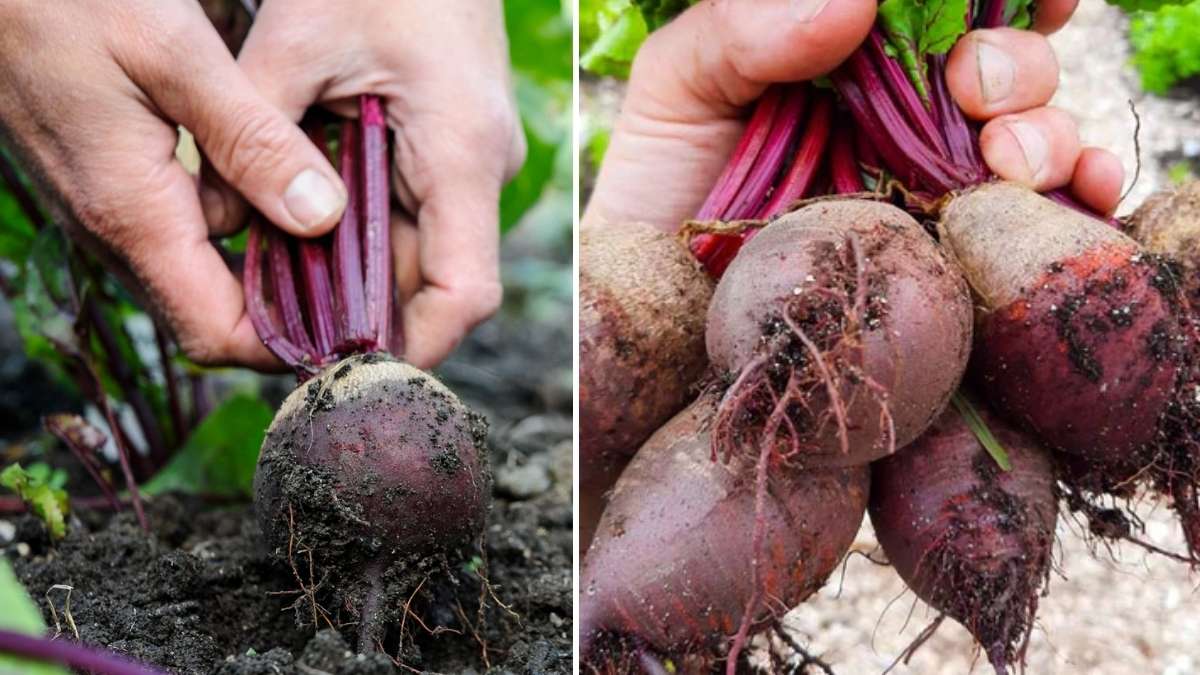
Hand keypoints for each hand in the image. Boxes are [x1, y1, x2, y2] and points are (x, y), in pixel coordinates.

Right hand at [0, 0, 347, 368]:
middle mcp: (112, 229)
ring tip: (333, 242)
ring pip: (194, 279)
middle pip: (209, 317)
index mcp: (133, 214)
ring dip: (262, 275)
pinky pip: (176, 238)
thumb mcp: (176, 53)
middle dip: (284, 317)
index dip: (284, 345)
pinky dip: (233, 236)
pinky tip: (279, 197)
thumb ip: (251, 139)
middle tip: (356, 283)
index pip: (214, 333)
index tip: (349, 322)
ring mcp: (105, 210)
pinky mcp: (106, 183)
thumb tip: (321, 216)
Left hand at [225, 0, 525, 368]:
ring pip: (419, 255)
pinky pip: (412, 220)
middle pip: (431, 283)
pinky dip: (361, 236)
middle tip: (284, 328)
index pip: (465, 293)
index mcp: (459, 152)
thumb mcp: (293, 40)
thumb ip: (249, 136)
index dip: (413, 347)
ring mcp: (468, 166)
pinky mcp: (450, 156)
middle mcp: (478, 172)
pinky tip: (307, 232)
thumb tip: (213, 227)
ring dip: (357, 275)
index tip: (348, 370)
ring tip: (284, 281)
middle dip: (362, 314)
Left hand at [583, 0, 1122, 231]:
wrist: (659, 308)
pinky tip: (1079, 194)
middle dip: (1012, 65)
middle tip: (974, 89)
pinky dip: (1087, 198)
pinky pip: (1050, 222)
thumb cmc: (663, 188)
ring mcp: (939, 192)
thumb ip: (744, 30)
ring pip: (1038, 136)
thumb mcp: (681, 87)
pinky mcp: (956, 262)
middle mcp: (911, 122)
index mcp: (857, 64)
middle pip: (1005, 66)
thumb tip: (856, 0)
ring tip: (1010, 159)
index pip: (945, 13)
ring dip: (1046, 132)